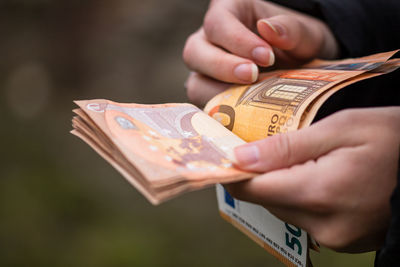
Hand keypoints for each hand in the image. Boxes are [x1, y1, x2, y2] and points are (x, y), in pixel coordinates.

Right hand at [183, 0, 339, 105]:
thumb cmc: (298, 44)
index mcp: (229, 12)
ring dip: (219, 94)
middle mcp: (210, 40)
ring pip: (195, 83)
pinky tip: (246, 114)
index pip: (217, 23)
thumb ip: (291, 29)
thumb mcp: (304, 34)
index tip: (266, 56)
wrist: (301, 68)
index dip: (236, 40)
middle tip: (253, 76)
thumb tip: (268, 29)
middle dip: (222, 67)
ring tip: (250, 100)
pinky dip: (223, 112)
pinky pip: (206, 105)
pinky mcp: (210, 95)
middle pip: (194, 52)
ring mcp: (207, 70)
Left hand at [226, 107, 399, 251]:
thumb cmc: (394, 139)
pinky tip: (313, 175)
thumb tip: (240, 158)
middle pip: (266, 200)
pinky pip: (305, 218)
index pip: (252, 189)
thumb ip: (287, 146)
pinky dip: (300, 197)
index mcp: (319, 193)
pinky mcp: (344, 241)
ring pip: (284, 209)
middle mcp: (324, 225)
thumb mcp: (342, 128)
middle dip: (257, 175)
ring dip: (279, 185)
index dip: (232, 171)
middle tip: (259, 146)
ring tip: (291, 158)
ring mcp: (336, 238)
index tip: (223, 153)